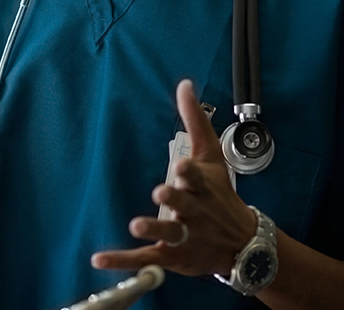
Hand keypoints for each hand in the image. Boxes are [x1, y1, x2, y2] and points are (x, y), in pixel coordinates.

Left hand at [90, 79, 257, 277]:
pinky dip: (123, 260)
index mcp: (203, 186)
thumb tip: (184, 84)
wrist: (244, 243)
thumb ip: (195, 121)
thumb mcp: (211, 156)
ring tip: (136, 225)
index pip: (198, 177)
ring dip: (154, 228)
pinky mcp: (173, 256)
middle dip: (175, 198)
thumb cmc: (221, 194)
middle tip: (161, 192)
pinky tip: (100, 258)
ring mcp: (185, 236)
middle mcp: (195, 211)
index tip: (182, 166)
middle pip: (185, 204)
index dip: (190, 172)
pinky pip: (146, 259)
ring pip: (170, 233)